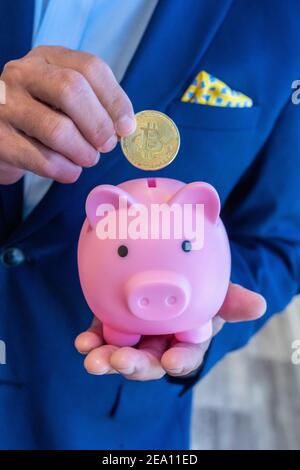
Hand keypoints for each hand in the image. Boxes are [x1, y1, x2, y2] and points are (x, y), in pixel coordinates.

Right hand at [0, 46, 135, 183]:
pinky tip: (69, 170)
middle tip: (107, 146)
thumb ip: (95, 105)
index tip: (126, 127)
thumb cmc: (41, 118)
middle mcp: (22, 74)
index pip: (90, 67)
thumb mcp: (64, 100)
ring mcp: (6, 106)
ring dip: (83, 152)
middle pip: (71, 90)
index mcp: (47, 58)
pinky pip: (43, 160)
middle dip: (98, 124)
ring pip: (57, 129)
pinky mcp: (0, 141)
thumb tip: (125, 127)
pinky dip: (66, 171)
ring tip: (87, 159)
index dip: (115, 100)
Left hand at [75, 283, 266, 380]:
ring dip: (106, 359)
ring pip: (121, 353)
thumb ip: (231, 300)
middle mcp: (159, 344)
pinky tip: (82, 342)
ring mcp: (134, 337)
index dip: (180, 361)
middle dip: (135, 365)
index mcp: (185, 340)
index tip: (172, 362)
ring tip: (93, 360)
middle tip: (120, 362)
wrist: (168, 271)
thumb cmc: (197, 287)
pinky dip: (91, 341)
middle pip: (148, 361)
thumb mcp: (214, 291)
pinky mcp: (112, 325)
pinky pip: (101, 337)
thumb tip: (258, 305)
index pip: (185, 357)